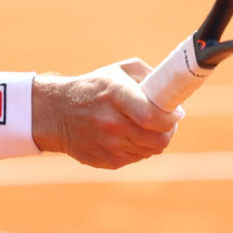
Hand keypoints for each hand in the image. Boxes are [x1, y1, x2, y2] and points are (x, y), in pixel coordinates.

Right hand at [33, 58, 184, 168]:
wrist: (57, 113)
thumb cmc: (95, 87)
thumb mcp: (119, 71)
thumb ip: (150, 78)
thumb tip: (175, 102)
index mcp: (115, 95)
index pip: (152, 117)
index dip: (170, 119)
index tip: (174, 113)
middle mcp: (111, 122)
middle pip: (158, 140)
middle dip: (167, 131)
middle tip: (164, 122)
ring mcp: (108, 145)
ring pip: (150, 150)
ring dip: (153, 140)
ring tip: (143, 126)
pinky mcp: (106, 161)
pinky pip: (137, 158)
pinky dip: (138, 148)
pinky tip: (127, 136)